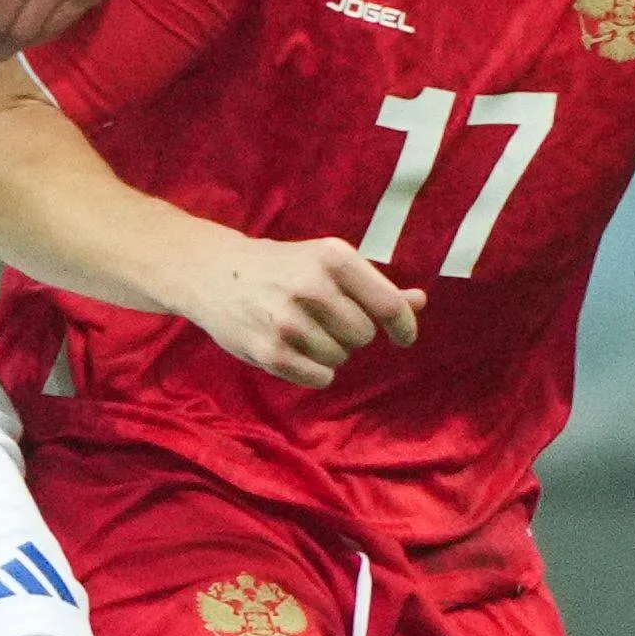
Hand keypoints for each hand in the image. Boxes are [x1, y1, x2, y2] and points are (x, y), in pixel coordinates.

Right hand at [175, 233, 421, 389]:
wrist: (215, 273)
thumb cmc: (282, 267)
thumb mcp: (327, 263)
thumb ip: (374, 286)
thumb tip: (419, 301)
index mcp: (332, 258)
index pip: (388, 305)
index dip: (404, 326)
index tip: (403, 336)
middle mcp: (312, 287)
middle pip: (364, 336)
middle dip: (351, 333)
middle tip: (325, 319)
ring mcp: (289, 321)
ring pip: (341, 358)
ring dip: (330, 351)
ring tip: (303, 330)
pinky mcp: (271, 352)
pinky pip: (320, 377)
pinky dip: (315, 370)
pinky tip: (295, 350)